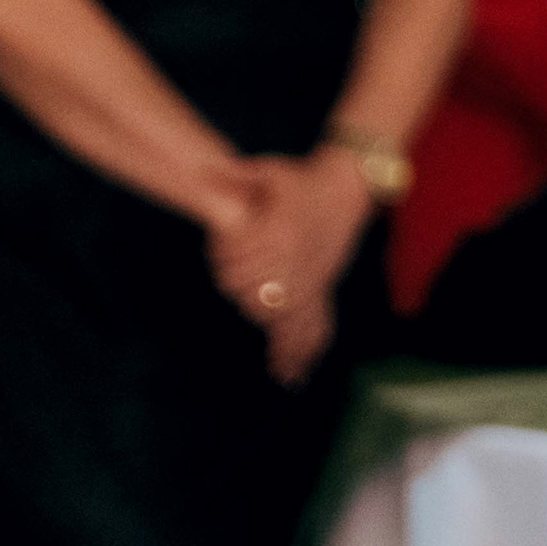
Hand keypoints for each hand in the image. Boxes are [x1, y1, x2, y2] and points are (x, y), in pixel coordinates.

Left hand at [209, 149, 370, 367]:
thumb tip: (200, 171)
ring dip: (277, 335)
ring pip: (284, 314)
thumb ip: (234, 176)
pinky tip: (294, 375)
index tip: (223, 256)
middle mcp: (294, 261)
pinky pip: (313, 320)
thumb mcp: (269, 171)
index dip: (225, 260)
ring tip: (280, 373)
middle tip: (237, 284)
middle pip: (255, 293)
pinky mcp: (321, 284)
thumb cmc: (303, 179)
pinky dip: (302, 348)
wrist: (347, 187)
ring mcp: (310, 276)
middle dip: (243, 291)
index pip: (239, 261)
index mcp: (278, 235)